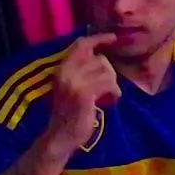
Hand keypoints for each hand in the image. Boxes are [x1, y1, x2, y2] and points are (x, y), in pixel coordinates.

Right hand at [44, 34, 120, 149]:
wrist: (60, 136)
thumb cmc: (70, 112)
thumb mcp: (71, 86)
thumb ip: (81, 70)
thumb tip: (101, 55)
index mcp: (61, 69)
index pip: (81, 45)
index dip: (98, 38)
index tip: (113, 38)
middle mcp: (66, 73)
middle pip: (100, 59)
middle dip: (109, 73)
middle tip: (106, 88)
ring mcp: (75, 83)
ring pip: (107, 72)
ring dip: (112, 85)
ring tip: (106, 97)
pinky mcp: (85, 95)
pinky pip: (109, 84)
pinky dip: (114, 93)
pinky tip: (109, 102)